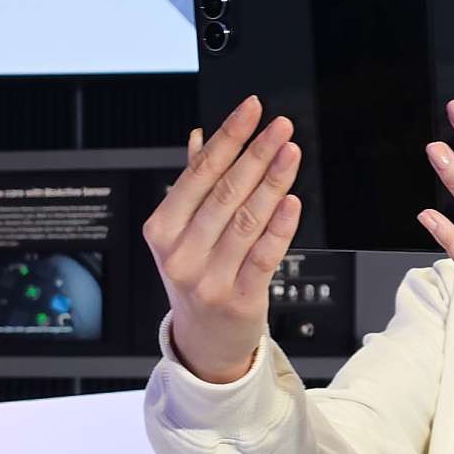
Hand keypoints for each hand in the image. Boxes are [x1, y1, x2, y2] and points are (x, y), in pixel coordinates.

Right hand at [141, 95, 301, 384]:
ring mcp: (209, 279)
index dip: (227, 138)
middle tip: (279, 127)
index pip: (197, 174)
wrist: (204, 342)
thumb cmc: (195, 280)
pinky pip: (263, 256)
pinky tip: (291, 199)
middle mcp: (181, 254)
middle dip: (255, 154)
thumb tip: (199, 138)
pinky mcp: (240, 299)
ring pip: (246, 220)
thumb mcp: (182, 235)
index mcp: (162, 230)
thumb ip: (192, 186)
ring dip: (272, 181)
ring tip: (290, 152)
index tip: (250, 111)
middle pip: (223, 193)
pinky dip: (279, 226)